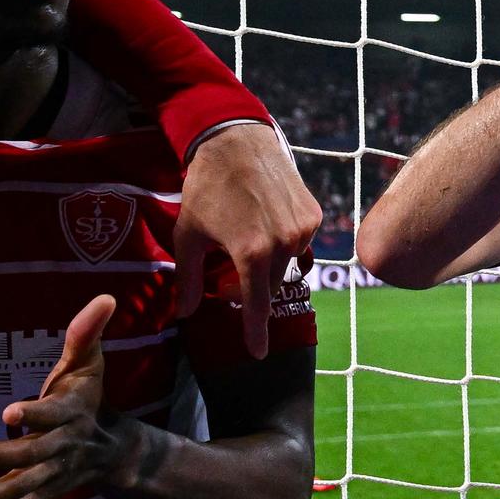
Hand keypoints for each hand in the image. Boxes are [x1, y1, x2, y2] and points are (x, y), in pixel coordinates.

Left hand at [0, 296, 132, 498]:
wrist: (112, 450)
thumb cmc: (89, 399)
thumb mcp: (90, 364)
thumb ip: (87, 334)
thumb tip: (106, 298)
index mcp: (70, 414)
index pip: (52, 414)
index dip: (33, 414)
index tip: (10, 412)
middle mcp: (59, 448)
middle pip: (28, 456)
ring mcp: (47, 477)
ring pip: (16, 491)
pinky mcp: (37, 497)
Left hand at [173, 122, 321, 358]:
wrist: (237, 144)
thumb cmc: (206, 190)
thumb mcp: (188, 236)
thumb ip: (189, 278)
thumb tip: (185, 313)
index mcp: (252, 253)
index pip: (256, 305)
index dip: (255, 332)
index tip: (257, 354)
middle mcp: (284, 244)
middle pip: (271, 285)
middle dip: (250, 288)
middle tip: (227, 278)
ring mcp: (303, 228)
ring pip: (287, 264)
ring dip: (267, 264)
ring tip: (245, 244)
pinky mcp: (314, 214)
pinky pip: (299, 242)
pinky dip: (282, 244)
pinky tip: (264, 225)